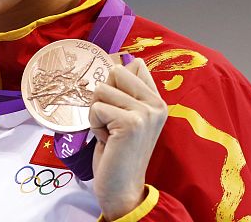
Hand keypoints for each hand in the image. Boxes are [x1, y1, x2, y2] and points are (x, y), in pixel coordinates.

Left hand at [89, 58, 167, 219]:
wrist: (122, 188)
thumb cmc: (118, 151)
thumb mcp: (124, 116)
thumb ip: (125, 92)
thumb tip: (121, 61)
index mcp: (157, 100)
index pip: (134, 65)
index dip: (115, 82)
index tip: (117, 107)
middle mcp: (156, 104)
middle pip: (115, 72)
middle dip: (103, 97)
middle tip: (112, 123)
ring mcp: (145, 113)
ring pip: (101, 90)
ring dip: (96, 113)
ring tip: (110, 133)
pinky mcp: (131, 123)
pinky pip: (96, 108)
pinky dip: (94, 125)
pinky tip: (108, 141)